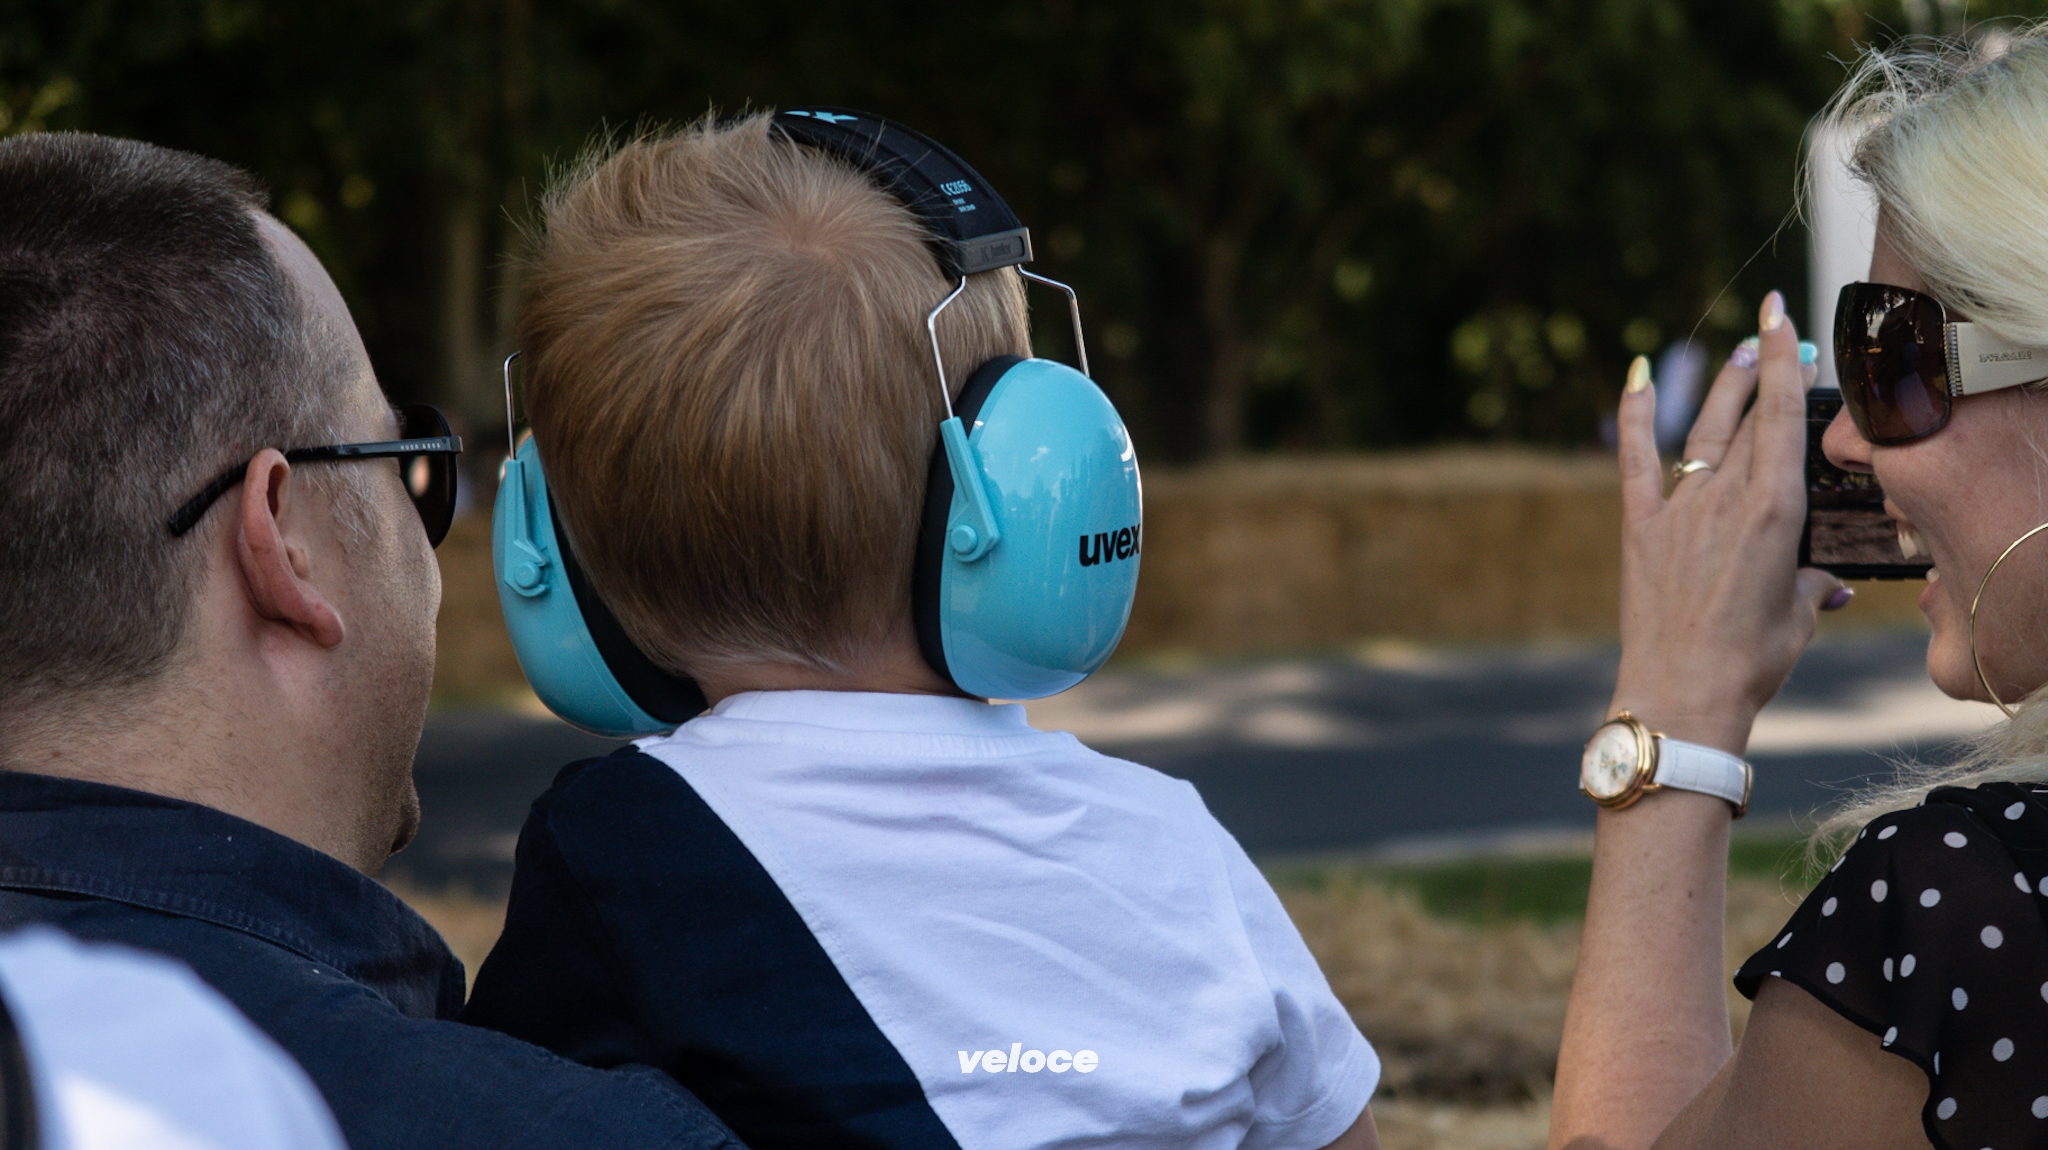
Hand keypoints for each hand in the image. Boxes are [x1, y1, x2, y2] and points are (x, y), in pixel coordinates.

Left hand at [1608, 292, 1844, 754]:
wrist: (1683, 692)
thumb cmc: (1750, 660)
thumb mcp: (1799, 615)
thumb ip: (1811, 585)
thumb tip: (1825, 584)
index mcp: (1775, 510)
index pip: (1782, 416)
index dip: (1781, 361)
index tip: (1783, 319)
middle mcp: (1725, 497)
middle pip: (1746, 416)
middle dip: (1762, 371)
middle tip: (1775, 338)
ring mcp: (1679, 508)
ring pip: (1701, 428)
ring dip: (1718, 386)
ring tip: (1734, 351)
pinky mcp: (1640, 526)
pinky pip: (1635, 458)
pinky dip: (1631, 414)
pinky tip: (1632, 374)